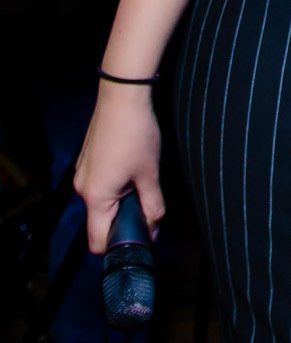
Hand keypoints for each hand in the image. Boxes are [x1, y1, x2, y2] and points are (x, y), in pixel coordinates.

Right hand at [74, 85, 164, 253]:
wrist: (122, 96)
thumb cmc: (136, 134)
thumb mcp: (149, 173)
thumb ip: (153, 205)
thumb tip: (155, 228)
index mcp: (96, 197)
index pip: (98, 242)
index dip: (118, 246)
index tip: (139, 240)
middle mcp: (83, 188)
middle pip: (100, 221)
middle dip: (123, 221)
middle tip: (147, 209)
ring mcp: (83, 172)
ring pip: (101, 201)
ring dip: (120, 201)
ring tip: (142, 183)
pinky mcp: (87, 160)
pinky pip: (99, 184)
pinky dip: (114, 185)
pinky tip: (131, 169)